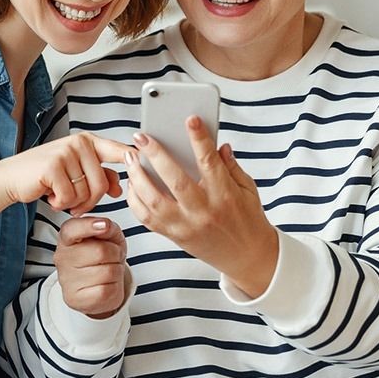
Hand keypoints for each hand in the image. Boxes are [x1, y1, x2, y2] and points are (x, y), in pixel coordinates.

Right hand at [0, 133, 132, 216]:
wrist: (11, 177)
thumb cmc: (45, 176)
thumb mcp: (75, 173)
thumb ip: (99, 176)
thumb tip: (120, 186)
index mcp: (87, 141)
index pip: (117, 149)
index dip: (133, 157)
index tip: (145, 159)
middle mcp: (78, 143)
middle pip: (101, 183)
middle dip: (90, 201)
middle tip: (74, 204)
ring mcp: (65, 152)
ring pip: (86, 192)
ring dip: (73, 203)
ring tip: (59, 196)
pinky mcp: (53, 166)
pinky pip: (69, 196)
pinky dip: (60, 203)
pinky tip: (49, 196)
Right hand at [53, 217, 129, 318]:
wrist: (97, 287)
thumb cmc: (101, 258)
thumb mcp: (107, 237)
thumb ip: (108, 227)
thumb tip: (105, 226)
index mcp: (67, 238)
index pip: (72, 229)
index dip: (89, 226)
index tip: (104, 225)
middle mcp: (63, 258)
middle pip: (101, 251)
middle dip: (115, 253)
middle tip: (112, 256)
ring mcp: (67, 280)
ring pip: (108, 271)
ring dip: (116, 270)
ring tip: (108, 270)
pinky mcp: (76, 299)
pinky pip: (107, 290)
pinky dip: (114, 287)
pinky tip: (106, 284)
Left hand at [125, 116, 278, 295]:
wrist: (247, 258)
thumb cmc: (248, 220)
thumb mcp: (248, 190)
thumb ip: (231, 166)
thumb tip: (219, 144)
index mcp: (225, 196)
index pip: (210, 163)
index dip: (200, 139)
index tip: (190, 119)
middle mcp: (203, 212)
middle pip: (175, 181)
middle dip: (156, 155)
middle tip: (141, 136)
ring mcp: (186, 226)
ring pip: (154, 201)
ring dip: (138, 177)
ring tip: (130, 157)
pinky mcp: (174, 237)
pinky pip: (147, 219)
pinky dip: (136, 200)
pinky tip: (132, 183)